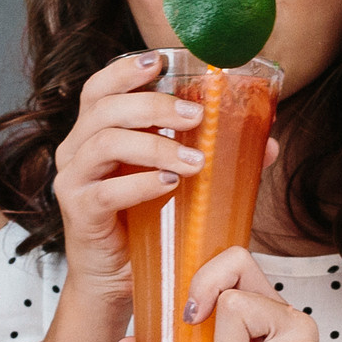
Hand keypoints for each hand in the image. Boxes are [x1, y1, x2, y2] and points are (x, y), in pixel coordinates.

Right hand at [52, 50, 203, 307]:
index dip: (125, 70)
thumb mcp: (176, 182)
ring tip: (193, 160)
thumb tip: (268, 144)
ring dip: (154, 145)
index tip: (160, 61)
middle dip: (153, 105)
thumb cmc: (143, 224)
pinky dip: (141, 184)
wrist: (115, 280)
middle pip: (104, 109)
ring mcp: (73, 180)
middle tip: (196, 116)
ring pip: (105, 144)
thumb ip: (212, 158)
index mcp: (94, 132)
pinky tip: (169, 186)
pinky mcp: (79, 212)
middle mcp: (76, 150)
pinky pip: (106, 192)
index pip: (99, 88)